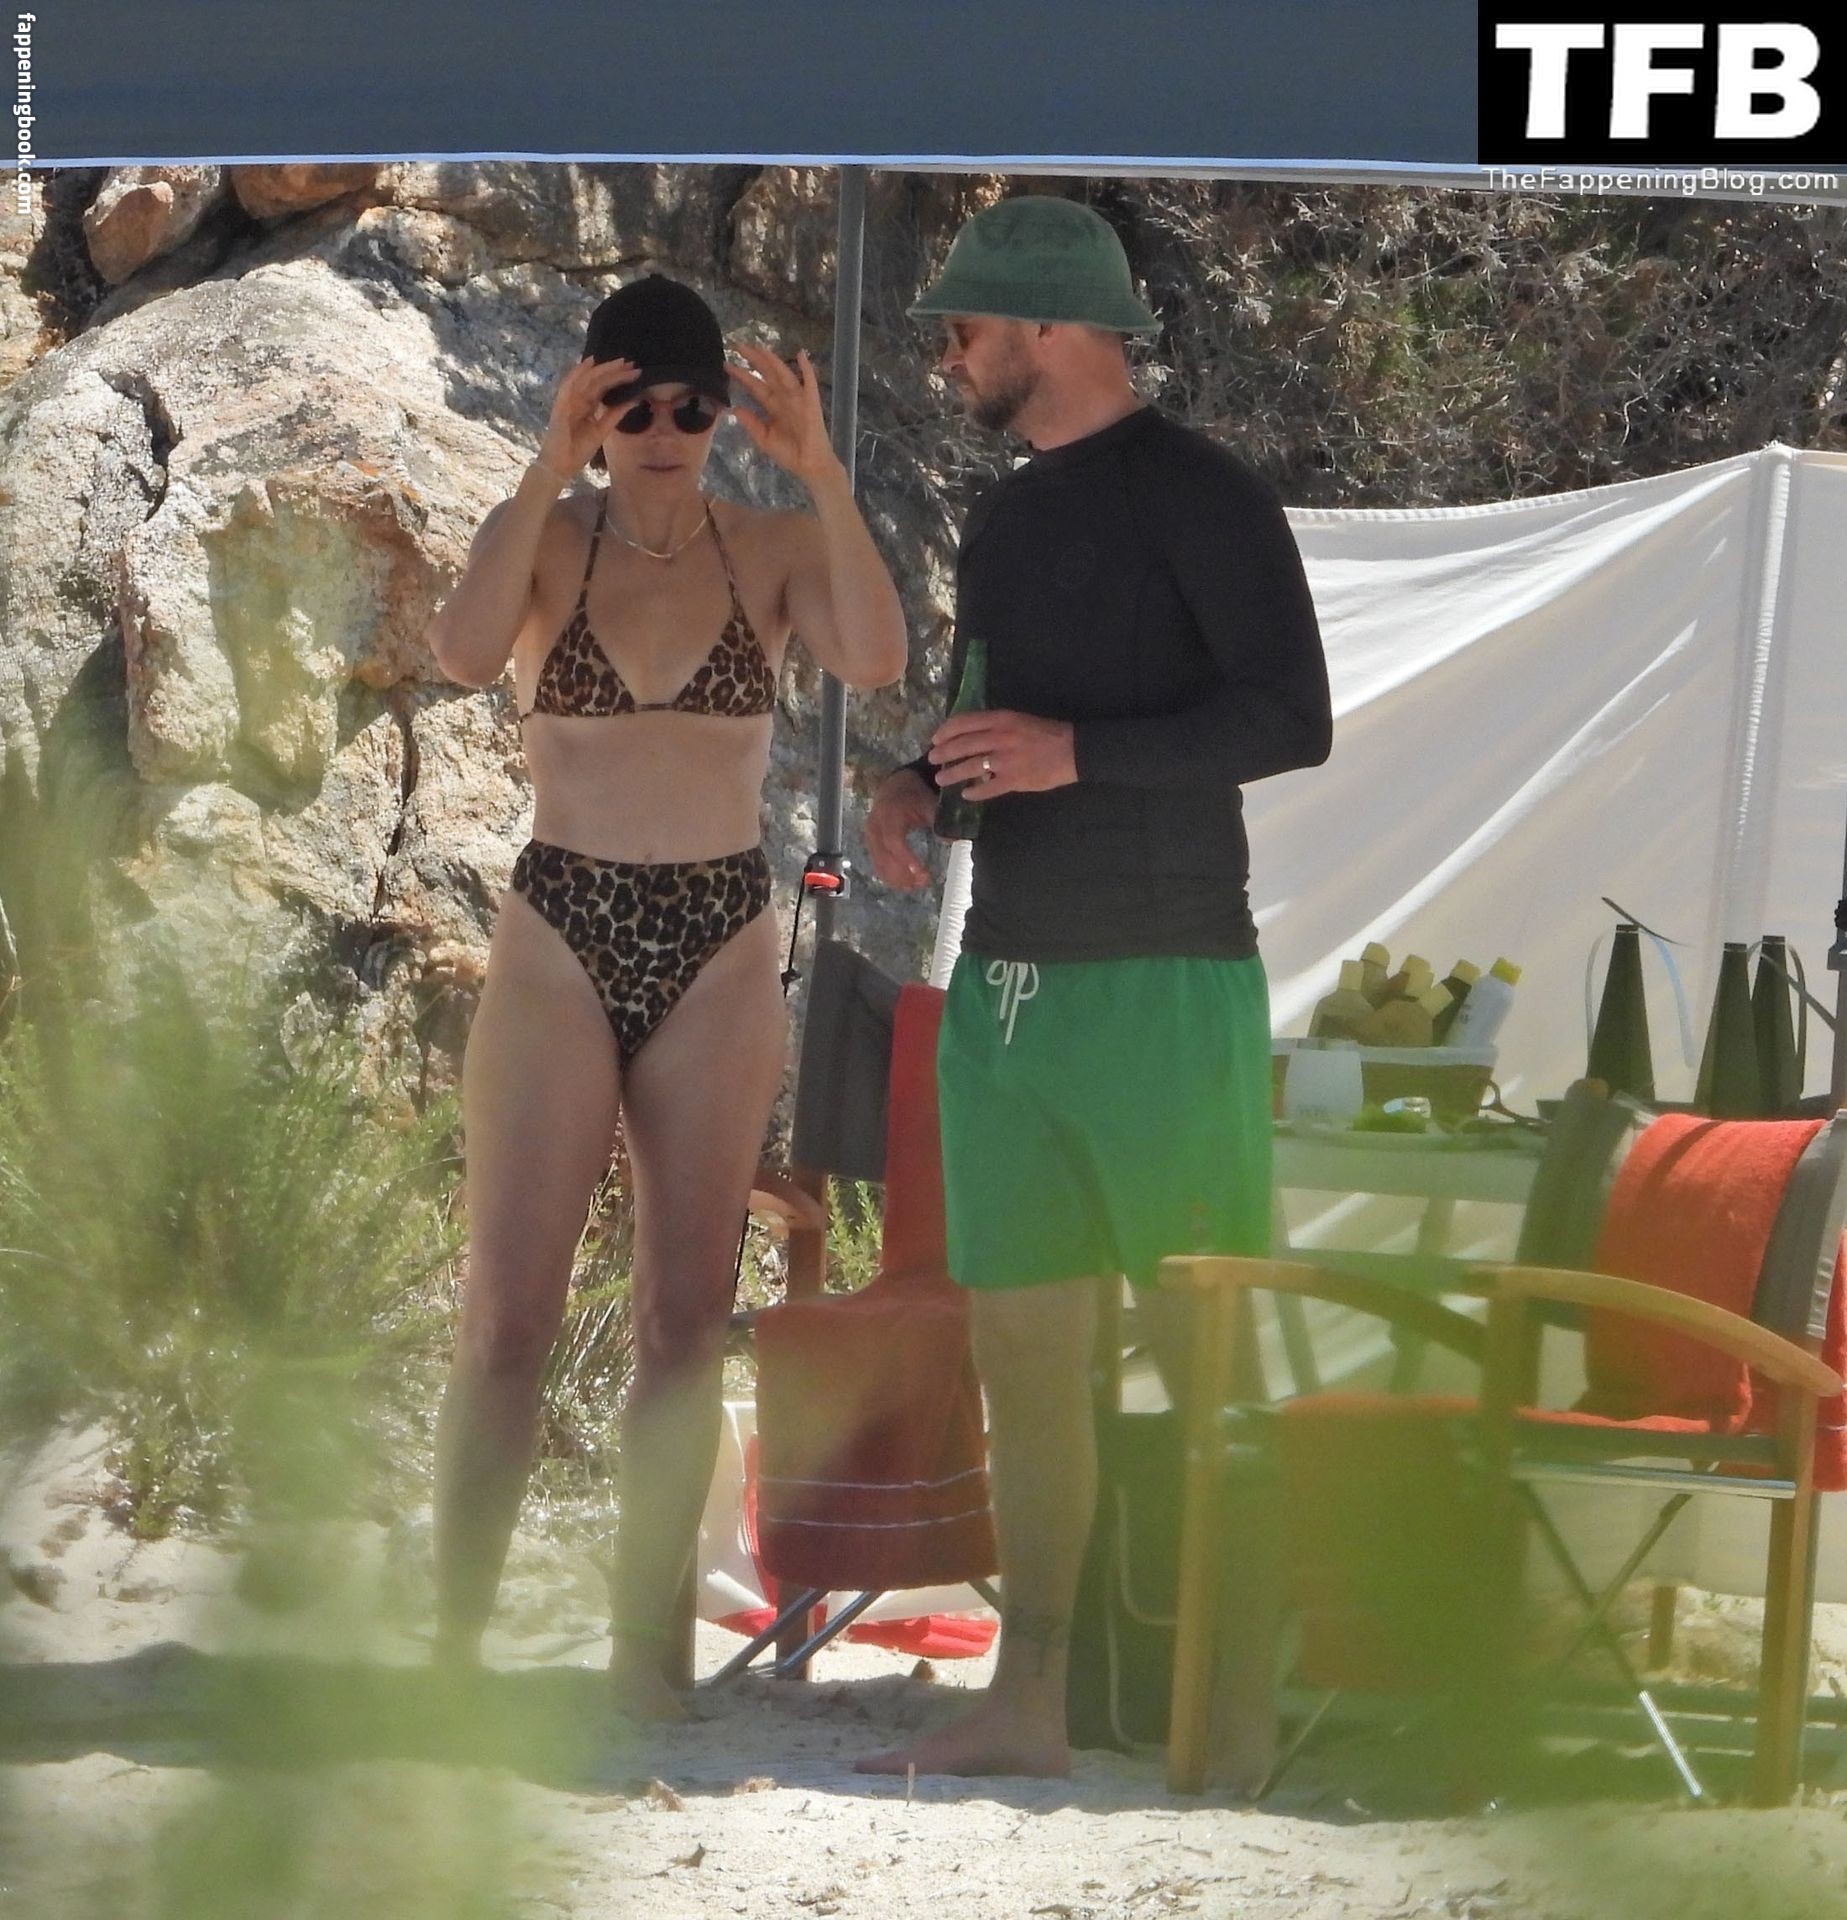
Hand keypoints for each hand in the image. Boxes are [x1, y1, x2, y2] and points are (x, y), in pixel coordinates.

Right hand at [535, 354, 638, 479]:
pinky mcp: (562, 405)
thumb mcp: (602, 430)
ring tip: (620, 362)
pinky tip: (590, 362)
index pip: (604, 387)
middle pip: (598, 380)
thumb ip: (615, 415)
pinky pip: (569, 384)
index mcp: (587, 405)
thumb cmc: (578, 450)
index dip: (618, 379)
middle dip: (615, 371)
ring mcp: (569, 400)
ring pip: (587, 379)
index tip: (634, 372)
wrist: (562, 465)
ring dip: (603, 369)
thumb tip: (634, 400)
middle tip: (632, 363)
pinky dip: (578, 372)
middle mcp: (578, 399)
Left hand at [726, 342, 840, 486]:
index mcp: (772, 406)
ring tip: (761, 347)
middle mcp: (783, 398)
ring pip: (783, 374)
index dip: (741, 375)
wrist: (809, 465)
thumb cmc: (788, 454)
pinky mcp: (811, 403)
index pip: (754, 386)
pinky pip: (810, 383)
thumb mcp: (763, 439)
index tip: (727, 365)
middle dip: (754, 360)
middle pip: (767, 375)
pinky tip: (801, 354)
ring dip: (773, 360)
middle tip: (738, 345)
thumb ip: (751, 423)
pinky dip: (806, 369)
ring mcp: (798, 398)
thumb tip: (735, 408)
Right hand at [863, 767, 936, 890]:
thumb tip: (954, 839)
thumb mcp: (928, 803)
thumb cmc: (914, 797)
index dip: (907, 859)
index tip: (923, 873)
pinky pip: (877, 865)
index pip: (894, 841)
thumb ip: (940, 820)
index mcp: (889, 814)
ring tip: (916, 886)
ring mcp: (870, 837)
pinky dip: (890, 877)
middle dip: (903, 874)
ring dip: (897, 879)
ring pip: (879, 864)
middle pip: (884, 856)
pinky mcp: (870, 846)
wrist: (895, 788)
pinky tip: (905, 884)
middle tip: (923, 882)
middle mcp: (875, 827)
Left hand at [928, 710, 1077, 799]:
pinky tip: (966, 794)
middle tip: (932, 759)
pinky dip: (975, 792)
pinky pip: (988, 788)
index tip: (936, 738)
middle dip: (944, 753)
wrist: (1073, 750)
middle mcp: (1000, 738)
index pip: (965, 722)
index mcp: (1002, 720)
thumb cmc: (1047, 733)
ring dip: (952, 773)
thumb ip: (996, 726)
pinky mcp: (1014, 780)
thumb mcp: (1019, 720)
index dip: (947, 731)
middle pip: (964, 744)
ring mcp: (1006, 760)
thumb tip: (971, 735)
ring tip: (941, 779)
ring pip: (971, 766)